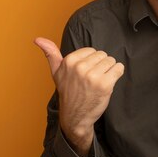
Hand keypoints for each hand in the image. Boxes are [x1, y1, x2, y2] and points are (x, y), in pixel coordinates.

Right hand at [34, 37, 123, 156]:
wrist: (75, 117)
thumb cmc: (68, 92)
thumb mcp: (56, 72)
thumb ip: (50, 54)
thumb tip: (38, 39)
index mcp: (69, 61)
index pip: (92, 50)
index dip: (91, 61)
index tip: (85, 73)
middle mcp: (80, 67)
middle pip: (103, 55)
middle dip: (100, 65)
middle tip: (92, 79)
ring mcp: (93, 76)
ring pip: (111, 61)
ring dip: (109, 70)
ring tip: (99, 82)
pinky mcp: (105, 84)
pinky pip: (119, 68)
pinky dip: (117, 74)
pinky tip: (108, 83)